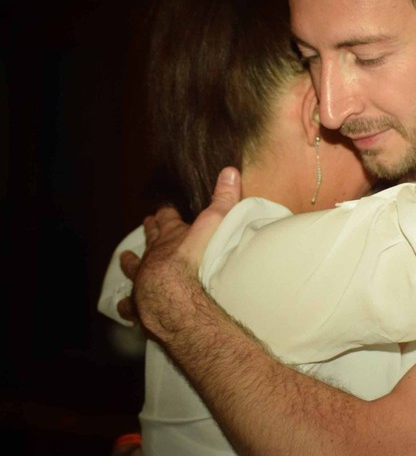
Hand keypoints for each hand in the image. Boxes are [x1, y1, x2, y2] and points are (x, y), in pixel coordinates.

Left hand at [118, 167, 241, 340]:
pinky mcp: (139, 303)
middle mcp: (152, 256)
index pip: (166, 219)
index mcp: (169, 237)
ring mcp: (143, 279)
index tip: (163, 207)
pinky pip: (129, 303)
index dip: (166, 212)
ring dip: (131, 262)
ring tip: (125, 259)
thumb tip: (230, 171)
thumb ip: (222, 202)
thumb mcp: (213, 226)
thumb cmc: (193, 262)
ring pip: (133, 268)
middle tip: (146, 222)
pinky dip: (126, 303)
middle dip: (149, 230)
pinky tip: (123, 305)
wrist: (175, 299)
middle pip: (149, 239)